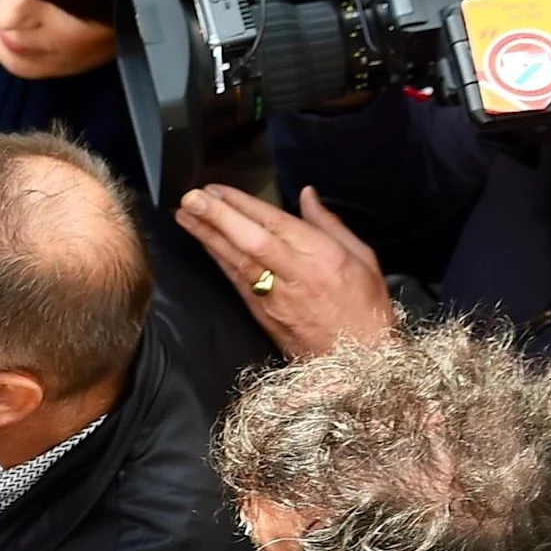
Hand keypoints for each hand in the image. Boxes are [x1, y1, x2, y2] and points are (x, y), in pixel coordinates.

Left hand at [174, 184, 396, 359]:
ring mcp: (275, 297)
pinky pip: (235, 281)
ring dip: (206, 236)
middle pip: (249, 242)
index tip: (216, 190)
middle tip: (189, 198)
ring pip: (235, 261)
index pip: (274, 224)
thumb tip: (307, 195)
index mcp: (321, 257)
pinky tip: (203, 244)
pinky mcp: (262, 315)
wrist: (361, 360)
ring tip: (184, 215)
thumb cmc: (366, 307)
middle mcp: (295, 275)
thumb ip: (329, 223)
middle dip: (216, 218)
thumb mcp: (362, 257)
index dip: (242, 205)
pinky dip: (217, 260)